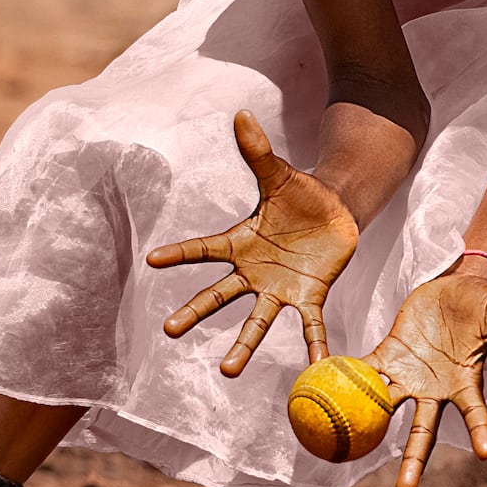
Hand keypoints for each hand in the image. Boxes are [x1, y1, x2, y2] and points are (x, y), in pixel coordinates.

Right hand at [149, 110, 356, 376]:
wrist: (334, 210)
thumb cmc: (300, 192)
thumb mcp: (278, 172)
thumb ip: (258, 150)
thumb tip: (241, 114)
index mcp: (241, 241)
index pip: (203, 248)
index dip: (178, 254)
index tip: (152, 260)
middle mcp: (254, 271)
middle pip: (219, 295)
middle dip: (194, 312)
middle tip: (168, 330)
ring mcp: (279, 288)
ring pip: (257, 321)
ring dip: (242, 347)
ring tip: (227, 372)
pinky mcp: (309, 296)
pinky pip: (310, 325)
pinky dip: (314, 346)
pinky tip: (316, 368)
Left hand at [364, 268, 486, 486]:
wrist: (455, 288)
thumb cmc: (483, 305)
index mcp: (465, 383)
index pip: (474, 413)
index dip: (480, 432)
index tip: (486, 455)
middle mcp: (434, 389)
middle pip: (422, 432)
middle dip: (413, 462)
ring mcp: (408, 376)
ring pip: (385, 410)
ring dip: (366, 430)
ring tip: (343, 455)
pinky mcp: (387, 356)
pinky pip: (362, 371)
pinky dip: (344, 379)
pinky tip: (319, 391)